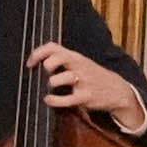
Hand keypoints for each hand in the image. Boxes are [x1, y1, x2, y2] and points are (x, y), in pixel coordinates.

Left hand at [30, 42, 146, 132]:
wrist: (116, 90)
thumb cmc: (91, 75)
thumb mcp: (78, 62)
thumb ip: (60, 59)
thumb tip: (36, 61)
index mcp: (74, 56)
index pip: (53, 47)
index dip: (38, 53)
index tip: (29, 64)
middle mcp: (78, 66)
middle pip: (58, 57)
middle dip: (47, 65)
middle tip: (46, 73)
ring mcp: (82, 81)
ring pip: (62, 78)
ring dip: (52, 82)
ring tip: (51, 86)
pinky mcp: (85, 97)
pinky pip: (67, 99)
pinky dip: (54, 100)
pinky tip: (48, 99)